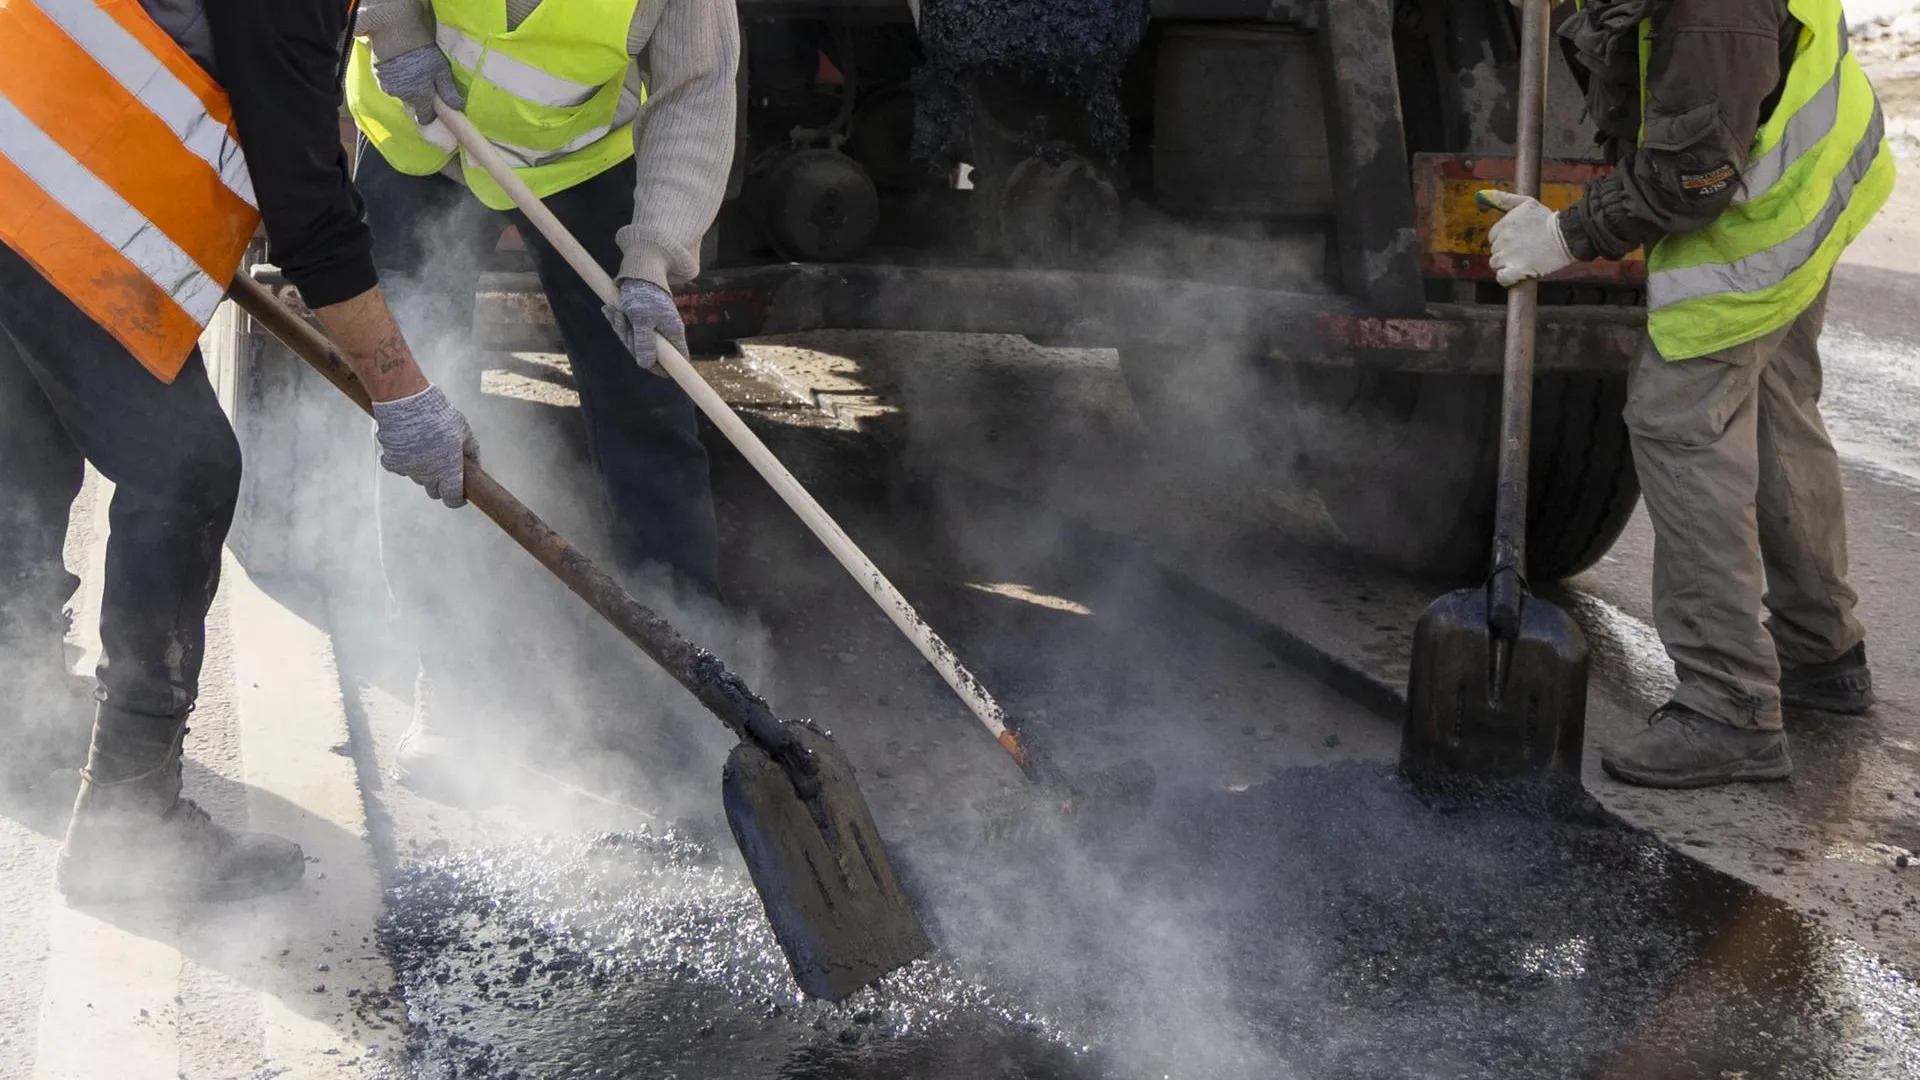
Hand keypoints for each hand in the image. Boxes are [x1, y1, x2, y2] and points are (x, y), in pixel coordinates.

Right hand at [371, 44, 465, 124]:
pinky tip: (398, 65)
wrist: (396, 33)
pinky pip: (388, 83)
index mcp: (420, 96)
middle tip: (422, 79)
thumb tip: (457, 107)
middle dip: (418, 96)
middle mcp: (403, 96)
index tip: (433, 108)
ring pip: (400, 93)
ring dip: (405, 86)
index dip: (430, 114)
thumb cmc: (423, 52)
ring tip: (409, 69)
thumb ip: (448, 91)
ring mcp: (388, 86)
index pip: (424, 118)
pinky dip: (394, 78)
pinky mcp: (378, 76)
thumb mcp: (441, 70)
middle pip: (413, 103)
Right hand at [372, 386, 478, 507]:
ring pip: (419, 480)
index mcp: (448, 469)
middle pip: (434, 491)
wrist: (407, 404)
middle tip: (444, 468)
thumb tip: (475, 463)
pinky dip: (404, 462)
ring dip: (424, 472)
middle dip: (440, 485)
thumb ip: (471, 450)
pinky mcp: (393, 462)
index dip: (456, 499)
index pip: (452, 498)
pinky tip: (409, 448)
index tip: (458, 495)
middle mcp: (428, 474)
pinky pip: (401, 469)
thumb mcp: (463, 429)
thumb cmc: (438, 415)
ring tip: (426, 451)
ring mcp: (410, 470)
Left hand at [603, 279, 688, 374]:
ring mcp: (653, 328)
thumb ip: (644, 344)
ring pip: (636, 342)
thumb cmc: (642, 294)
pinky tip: (611, 311)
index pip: (677, 361)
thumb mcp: (642, 320)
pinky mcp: (641, 322)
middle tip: (622, 323)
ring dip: (622, 330)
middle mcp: (665, 333)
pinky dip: (619, 322)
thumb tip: (646, 365)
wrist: (638, 271)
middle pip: (649, 354)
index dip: (663, 368)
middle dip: (631, 342)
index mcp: (673, 334)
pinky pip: (629, 331)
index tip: (646, 363)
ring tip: (615, 313)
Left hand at [1479, 190, 1575, 286]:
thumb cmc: (1547, 219)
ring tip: (1521, 261)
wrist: (1566, 235)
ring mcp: (1509, 256)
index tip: (1515, 242)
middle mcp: (1503, 240)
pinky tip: (1516, 274)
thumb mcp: (1526, 203)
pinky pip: (1502, 278)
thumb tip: (1483, 195)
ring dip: (1506, 265)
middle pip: (1494, 251)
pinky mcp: (1517, 270)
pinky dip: (1506, 278)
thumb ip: (1504, 199)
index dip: (1503, 241)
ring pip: (1495, 264)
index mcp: (1503, 225)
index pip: (1492, 237)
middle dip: (1505, 252)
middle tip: (1521, 251)